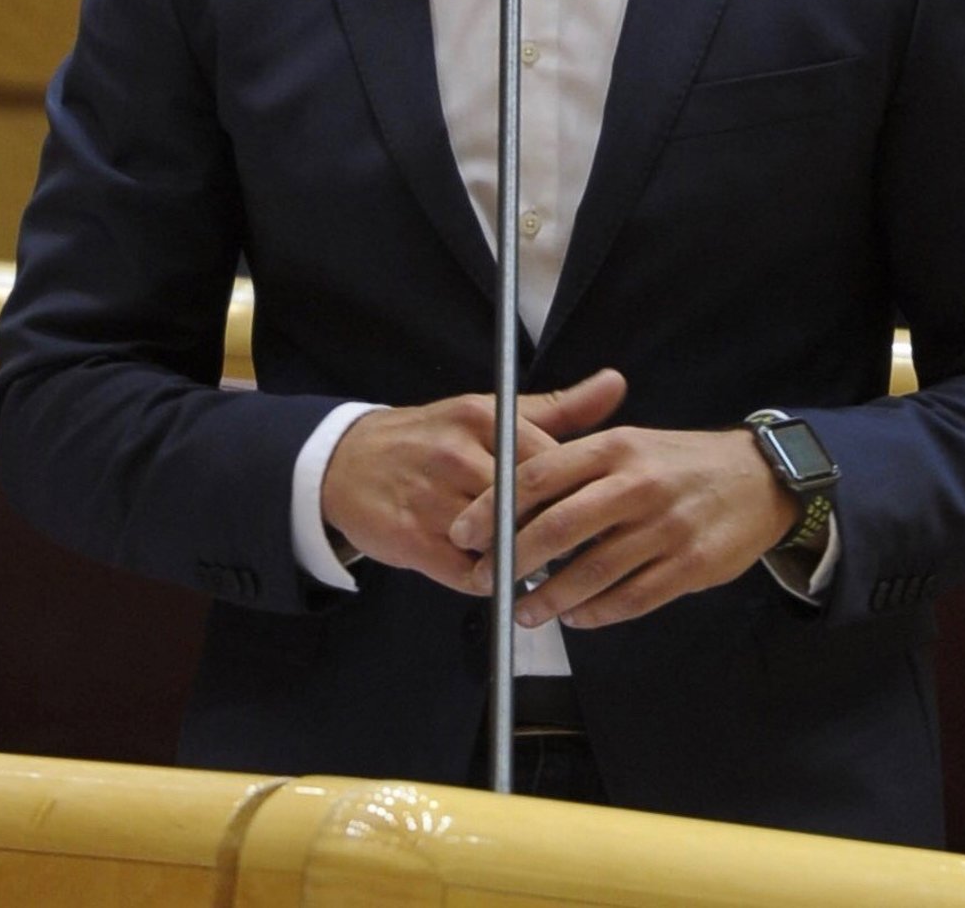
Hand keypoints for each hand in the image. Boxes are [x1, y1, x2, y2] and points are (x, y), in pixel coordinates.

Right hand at [320, 368, 626, 592]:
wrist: (348, 461)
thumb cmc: (433, 436)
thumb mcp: (492, 413)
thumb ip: (559, 408)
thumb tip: (617, 384)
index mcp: (483, 419)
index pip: (551, 464)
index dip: (577, 495)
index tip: (592, 512)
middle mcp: (456, 454)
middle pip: (527, 507)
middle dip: (553, 532)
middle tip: (572, 548)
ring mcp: (431, 498)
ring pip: (499, 543)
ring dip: (520, 559)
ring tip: (535, 564)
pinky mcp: (410, 538)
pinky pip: (466, 574)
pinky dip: (487, 581)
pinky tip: (492, 573)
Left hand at [449, 423, 796, 628]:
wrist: (758, 477)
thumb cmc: (678, 462)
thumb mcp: (628, 443)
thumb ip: (576, 466)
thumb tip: (509, 495)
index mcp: (615, 446)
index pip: (540, 475)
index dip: (494, 506)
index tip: (464, 532)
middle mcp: (638, 483)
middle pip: (560, 525)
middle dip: (513, 559)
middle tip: (486, 579)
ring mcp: (666, 526)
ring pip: (593, 571)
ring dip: (550, 598)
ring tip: (524, 612)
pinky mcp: (690, 566)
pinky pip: (631, 598)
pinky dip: (596, 614)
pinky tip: (577, 618)